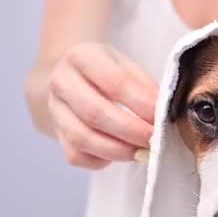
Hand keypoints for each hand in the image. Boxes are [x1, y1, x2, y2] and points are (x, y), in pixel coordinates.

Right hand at [47, 43, 157, 168]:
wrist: (70, 77)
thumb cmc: (107, 72)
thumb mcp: (127, 66)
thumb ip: (144, 86)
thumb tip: (163, 111)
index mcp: (82, 56)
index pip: (114, 82)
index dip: (140, 104)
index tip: (160, 117)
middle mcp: (61, 82)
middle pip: (95, 113)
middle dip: (130, 131)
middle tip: (154, 139)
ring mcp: (55, 110)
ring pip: (82, 139)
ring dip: (117, 150)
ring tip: (142, 151)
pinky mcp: (57, 135)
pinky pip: (76, 156)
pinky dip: (101, 160)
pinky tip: (120, 153)